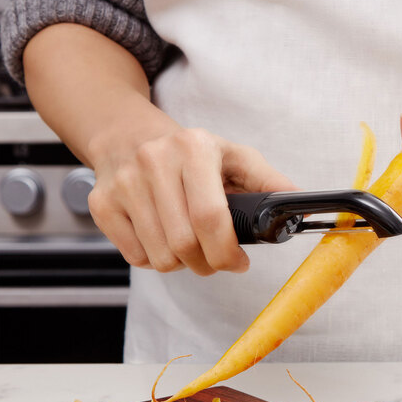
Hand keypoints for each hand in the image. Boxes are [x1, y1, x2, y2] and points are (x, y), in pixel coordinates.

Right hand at [88, 119, 296, 274]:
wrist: (128, 137)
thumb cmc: (190, 152)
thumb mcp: (233, 156)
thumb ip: (268, 183)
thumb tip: (300, 207)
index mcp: (193, 148)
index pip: (210, 218)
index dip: (227, 252)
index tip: (238, 263)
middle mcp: (154, 162)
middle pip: (184, 245)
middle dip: (207, 264)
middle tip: (215, 259)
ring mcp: (123, 184)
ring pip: (160, 257)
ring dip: (182, 264)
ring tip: (189, 244)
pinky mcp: (101, 205)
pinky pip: (135, 257)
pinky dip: (155, 259)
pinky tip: (162, 238)